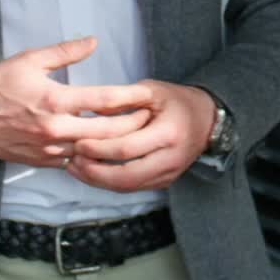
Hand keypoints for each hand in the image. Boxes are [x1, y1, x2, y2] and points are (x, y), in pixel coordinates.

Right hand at [0, 38, 152, 166]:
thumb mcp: (30, 60)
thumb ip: (65, 52)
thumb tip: (92, 42)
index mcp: (55, 100)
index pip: (103, 99)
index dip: (130, 97)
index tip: (148, 94)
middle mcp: (56, 127)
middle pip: (106, 130)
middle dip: (132, 124)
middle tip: (149, 116)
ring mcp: (51, 147)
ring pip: (94, 149)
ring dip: (116, 142)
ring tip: (136, 132)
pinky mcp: (45, 161)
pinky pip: (77, 160)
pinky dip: (93, 153)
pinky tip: (107, 146)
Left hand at [68, 81, 215, 192]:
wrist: (207, 120)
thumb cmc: (177, 101)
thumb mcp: (153, 90)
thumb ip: (123, 99)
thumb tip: (90, 110)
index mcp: (168, 133)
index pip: (127, 149)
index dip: (99, 149)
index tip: (78, 143)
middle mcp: (171, 159)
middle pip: (125, 176)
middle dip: (94, 172)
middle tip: (72, 160)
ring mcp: (169, 174)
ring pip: (128, 187)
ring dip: (98, 181)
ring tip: (76, 168)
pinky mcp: (165, 182)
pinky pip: (133, 188)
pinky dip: (110, 183)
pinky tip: (93, 172)